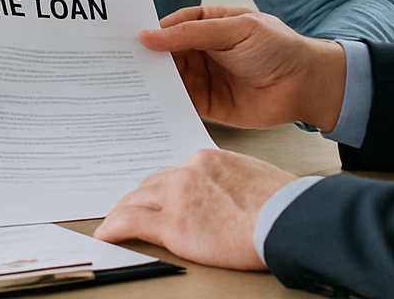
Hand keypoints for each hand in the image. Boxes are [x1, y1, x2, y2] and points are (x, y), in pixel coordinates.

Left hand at [94, 149, 295, 270]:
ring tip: (112, 223)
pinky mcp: (173, 225)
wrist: (287, 219)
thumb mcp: (252, 177)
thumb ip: (229, 181)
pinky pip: (131, 223)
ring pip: (136, 201)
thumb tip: (225, 194)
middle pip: (150, 185)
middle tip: (127, 208)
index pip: (173, 171)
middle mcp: (188, 172)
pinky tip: (106, 235)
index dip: (160, 187)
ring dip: (121, 212)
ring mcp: (178, 196)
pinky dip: (113, 229)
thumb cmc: (282, 205)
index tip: (155, 195)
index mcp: (208, 159)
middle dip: (137, 198)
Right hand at [141, 6, 345, 129]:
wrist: (306, 85)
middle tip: (116, 67)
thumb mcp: (234, 30)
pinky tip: (147, 109)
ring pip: (168, 79)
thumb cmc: (277, 46)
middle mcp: (201, 50)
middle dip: (144, 60)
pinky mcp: (207, 104)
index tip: (124, 41)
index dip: (149, 32)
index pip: (170, 26)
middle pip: (164, 55)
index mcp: (207, 24)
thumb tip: (149, 36)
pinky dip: (164, 106)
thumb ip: (192, 34)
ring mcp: (203, 77)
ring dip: (150, 84)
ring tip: (124, 90)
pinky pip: (179, 104)